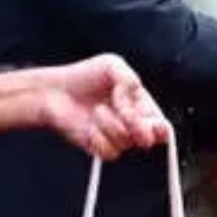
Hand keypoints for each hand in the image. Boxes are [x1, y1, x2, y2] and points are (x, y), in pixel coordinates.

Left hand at [40, 54, 169, 159]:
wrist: (54, 92)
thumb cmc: (83, 76)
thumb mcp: (112, 64)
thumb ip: (130, 79)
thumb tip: (132, 100)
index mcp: (140, 105)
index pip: (161, 124)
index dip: (162, 128)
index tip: (156, 124)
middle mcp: (130, 123)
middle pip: (149, 139)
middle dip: (140, 128)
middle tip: (127, 115)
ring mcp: (115, 136)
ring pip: (126, 142)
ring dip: (112, 125)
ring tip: (97, 110)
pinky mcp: (98, 147)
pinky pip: (109, 151)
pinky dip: (100, 138)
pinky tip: (90, 126)